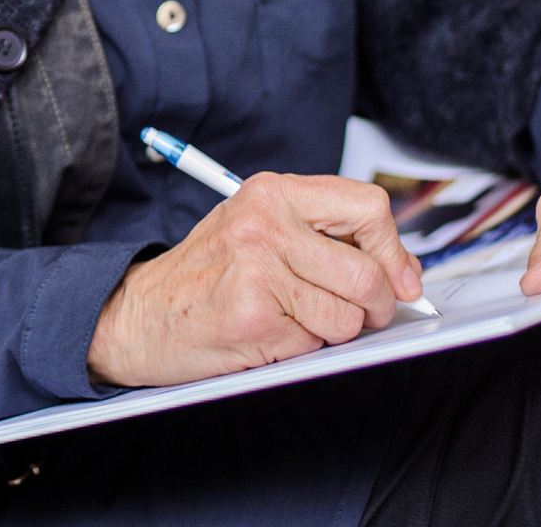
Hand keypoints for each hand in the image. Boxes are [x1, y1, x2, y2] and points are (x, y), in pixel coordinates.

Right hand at [86, 173, 422, 388]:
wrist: (137, 315)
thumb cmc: (205, 276)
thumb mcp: (260, 231)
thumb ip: (325, 237)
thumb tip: (404, 272)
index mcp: (271, 193)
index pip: (368, 208)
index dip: (395, 251)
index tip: (402, 279)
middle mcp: (265, 224)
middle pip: (368, 272)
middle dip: (377, 306)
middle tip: (362, 315)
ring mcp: (258, 270)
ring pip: (349, 316)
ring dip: (335, 331)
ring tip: (297, 320)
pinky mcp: (254, 317)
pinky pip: (316, 343)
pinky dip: (303, 348)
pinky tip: (270, 334)